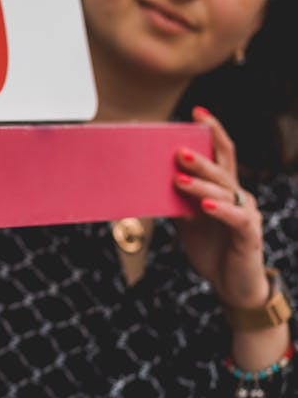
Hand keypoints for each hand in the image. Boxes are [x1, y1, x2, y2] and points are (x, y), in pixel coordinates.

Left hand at [173, 106, 268, 308]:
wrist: (231, 285)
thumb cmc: (211, 248)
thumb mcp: (187, 221)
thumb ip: (175, 201)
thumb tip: (146, 181)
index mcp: (224, 188)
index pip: (223, 153)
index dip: (213, 131)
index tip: (198, 112)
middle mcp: (238, 196)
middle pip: (222, 169)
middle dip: (199, 158)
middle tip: (177, 151)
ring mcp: (247, 214)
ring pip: (225, 191)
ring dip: (201, 183)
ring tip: (178, 178)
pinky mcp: (249, 234)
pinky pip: (236, 218)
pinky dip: (220, 210)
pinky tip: (205, 206)